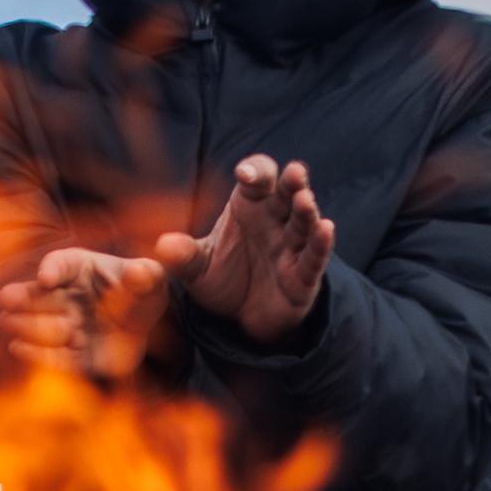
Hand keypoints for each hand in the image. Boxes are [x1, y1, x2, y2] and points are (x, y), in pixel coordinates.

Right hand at [0, 246, 168, 389]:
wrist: (147, 326)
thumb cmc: (144, 291)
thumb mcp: (152, 278)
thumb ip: (148, 274)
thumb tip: (140, 273)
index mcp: (82, 269)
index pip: (63, 264)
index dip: (54, 269)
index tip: (47, 278)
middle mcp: (69, 296)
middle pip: (42, 296)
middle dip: (25, 298)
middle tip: (6, 298)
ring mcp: (68, 326)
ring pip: (44, 325)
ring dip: (28, 325)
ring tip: (10, 322)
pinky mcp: (76, 356)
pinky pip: (56, 357)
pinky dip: (38, 354)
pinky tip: (18, 348)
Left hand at [155, 154, 333, 345]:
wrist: (241, 320)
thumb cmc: (223, 278)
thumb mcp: (197, 268)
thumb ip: (183, 256)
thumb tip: (163, 245)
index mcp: (250, 205)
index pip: (258, 177)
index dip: (255, 171)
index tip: (244, 174)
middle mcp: (275, 219)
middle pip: (287, 192)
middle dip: (292, 182)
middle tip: (294, 172)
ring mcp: (292, 246)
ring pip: (304, 222)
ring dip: (307, 210)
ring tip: (305, 200)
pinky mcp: (304, 276)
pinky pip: (314, 257)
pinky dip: (321, 243)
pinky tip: (327, 228)